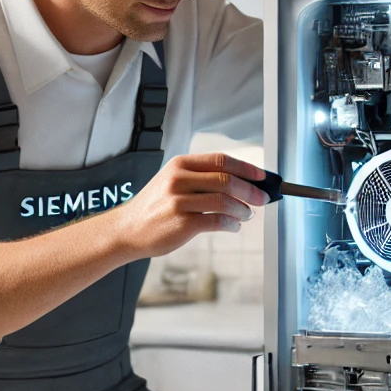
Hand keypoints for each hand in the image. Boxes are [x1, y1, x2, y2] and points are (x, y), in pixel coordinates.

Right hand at [112, 152, 268, 259]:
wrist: (128, 229)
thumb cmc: (156, 207)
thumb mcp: (173, 181)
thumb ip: (201, 179)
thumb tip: (240, 182)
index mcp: (180, 164)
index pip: (221, 160)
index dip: (246, 168)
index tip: (261, 177)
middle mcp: (179, 179)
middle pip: (227, 180)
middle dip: (250, 190)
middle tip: (262, 199)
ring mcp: (179, 201)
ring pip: (225, 201)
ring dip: (242, 209)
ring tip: (246, 215)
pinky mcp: (182, 223)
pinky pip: (217, 221)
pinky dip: (232, 224)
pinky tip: (234, 226)